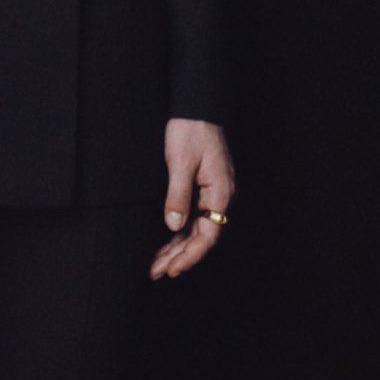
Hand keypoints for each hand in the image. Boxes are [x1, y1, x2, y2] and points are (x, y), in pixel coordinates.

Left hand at [150, 118, 235, 279]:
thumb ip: (178, 195)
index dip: (190, 255)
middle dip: (180, 256)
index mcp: (221, 192)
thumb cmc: (191, 130)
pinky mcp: (206, 188)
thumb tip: (173, 226)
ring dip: (179, 247)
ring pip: (199, 228)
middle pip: (203, 236)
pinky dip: (181, 231)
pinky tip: (168, 242)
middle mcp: (221, 196)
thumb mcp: (180, 161)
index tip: (172, 269)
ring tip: (158, 264)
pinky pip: (196, 217)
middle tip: (157, 272)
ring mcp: (214, 193)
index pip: (208, 235)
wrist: (197, 107)